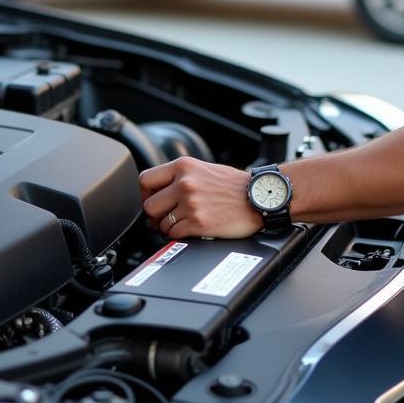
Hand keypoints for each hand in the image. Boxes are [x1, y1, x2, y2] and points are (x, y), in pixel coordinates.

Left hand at [139, 157, 260, 238]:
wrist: (259, 197)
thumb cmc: (235, 185)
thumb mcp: (204, 168)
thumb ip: (180, 176)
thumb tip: (158, 191)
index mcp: (183, 166)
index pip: (145, 180)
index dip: (145, 195)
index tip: (152, 201)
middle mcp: (184, 183)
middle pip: (149, 206)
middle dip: (155, 215)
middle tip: (165, 218)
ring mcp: (191, 204)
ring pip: (160, 223)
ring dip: (168, 227)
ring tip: (184, 223)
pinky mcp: (198, 223)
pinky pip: (174, 234)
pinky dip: (179, 236)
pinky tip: (192, 229)